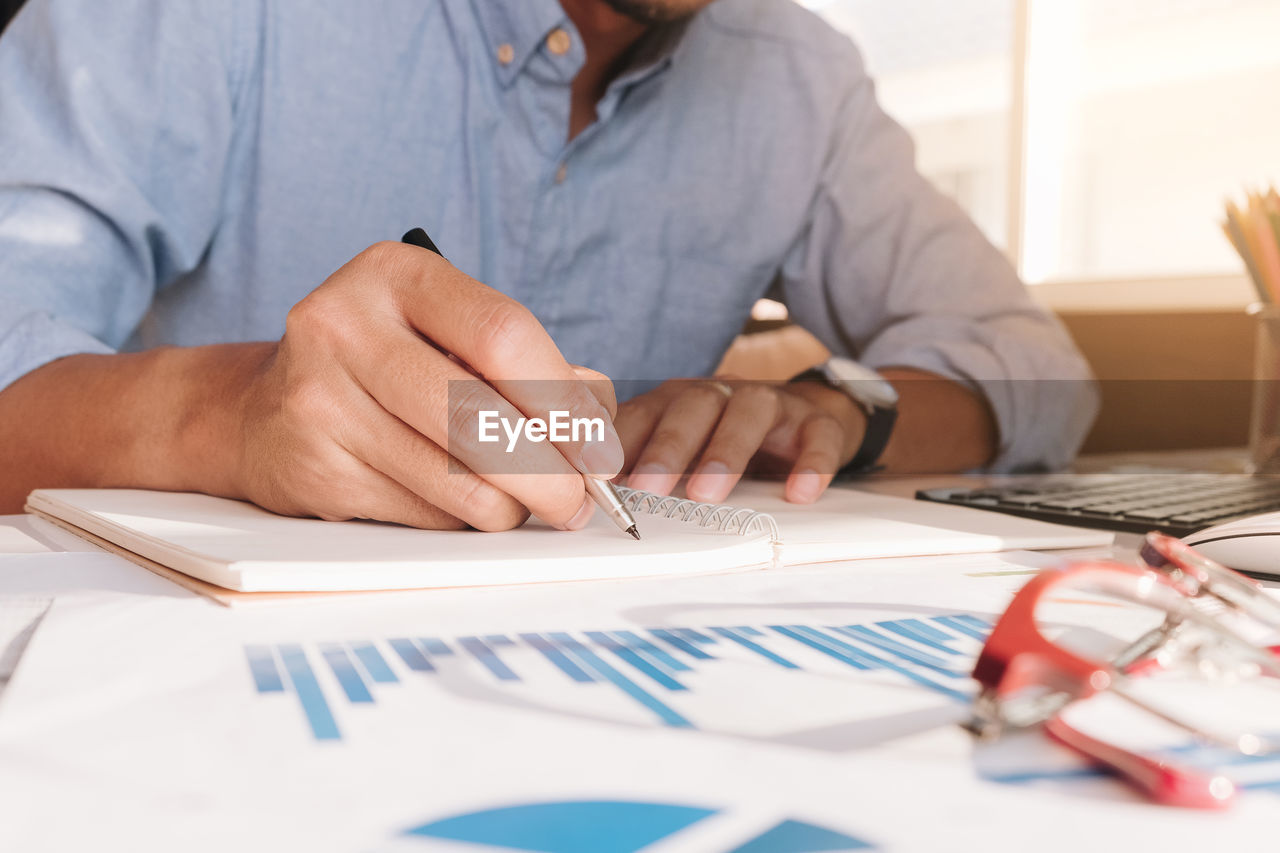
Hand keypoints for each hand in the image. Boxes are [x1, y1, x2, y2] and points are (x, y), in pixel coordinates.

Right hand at [229, 242, 621, 529]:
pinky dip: (462, 521)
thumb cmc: (387, 366)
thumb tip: (598, 420)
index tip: (599, 448)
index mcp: (394, 273)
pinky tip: (468, 506)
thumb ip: (530, 364)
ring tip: (532, 505)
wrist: (263, 410)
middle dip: (551, 474)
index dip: (565, 401)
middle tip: (580, 501)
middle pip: (480, 416)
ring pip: (456, 479)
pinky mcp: (314, 469)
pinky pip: (422, 514)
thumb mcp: (451, 333)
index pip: (503, 334)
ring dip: (512, 507)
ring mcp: (320, 399)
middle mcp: (344, 326)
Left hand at [615, 377, 866, 504]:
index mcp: (679, 400)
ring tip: (708, 494)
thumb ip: (640, 458)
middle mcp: (722, 394)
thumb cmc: (726, 436)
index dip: (620, 442)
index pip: (645, 413)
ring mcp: (771, 404)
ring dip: (726, 452)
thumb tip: (587, 493)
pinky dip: (809, 464)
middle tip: (646, 488)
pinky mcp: (815, 423)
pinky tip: (799, 494)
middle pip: (692, 407)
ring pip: (748, 414)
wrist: (806, 416)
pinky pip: (815, 438)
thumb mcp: (682, 443)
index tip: (597, 478)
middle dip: (667, 447)